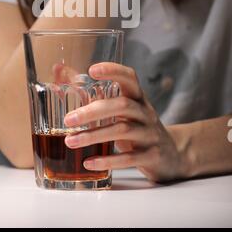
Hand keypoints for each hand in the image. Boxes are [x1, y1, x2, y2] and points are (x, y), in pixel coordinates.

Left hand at [64, 62, 187, 182]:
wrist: (171, 154)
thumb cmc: (136, 126)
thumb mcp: (120, 108)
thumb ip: (91, 91)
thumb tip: (59, 69)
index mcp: (137, 97)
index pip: (130, 77)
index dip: (113, 71)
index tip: (92, 70)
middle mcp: (145, 112)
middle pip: (122, 105)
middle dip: (93, 111)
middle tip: (68, 119)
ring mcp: (150, 134)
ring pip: (123, 131)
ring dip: (94, 136)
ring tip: (70, 141)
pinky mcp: (151, 156)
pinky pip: (129, 158)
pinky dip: (107, 160)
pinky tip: (88, 162)